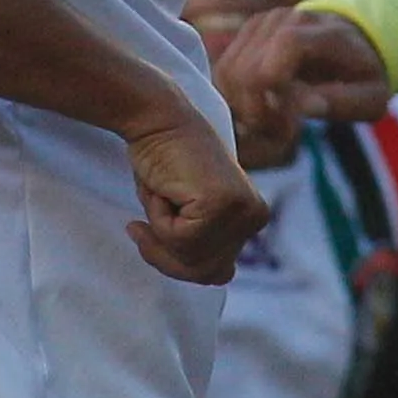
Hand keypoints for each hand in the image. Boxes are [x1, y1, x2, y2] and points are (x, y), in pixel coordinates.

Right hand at [123, 101, 270, 283]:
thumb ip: (204, 246)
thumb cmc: (165, 161)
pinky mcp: (221, 203)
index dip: (178, 260)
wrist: (157, 118)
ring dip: (159, 232)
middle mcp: (256, 216)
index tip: (153, 230)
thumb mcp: (188, 216)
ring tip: (161, 195)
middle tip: (142, 224)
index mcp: (254, 217)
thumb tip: (222, 278)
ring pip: (189, 258)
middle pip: (205, 273)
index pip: (217, 272)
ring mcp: (242, 210)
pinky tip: (163, 188)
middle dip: (165, 254)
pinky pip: (178, 238)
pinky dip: (158, 217)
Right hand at [214, 8, 391, 169]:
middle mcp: (283, 19)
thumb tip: (306, 109)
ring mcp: (259, 24)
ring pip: (227, 72)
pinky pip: (222, 73)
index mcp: (323, 30)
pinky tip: (263, 111)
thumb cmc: (363, 75)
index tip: (290, 126)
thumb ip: (342, 102)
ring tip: (275, 123)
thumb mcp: (371, 97)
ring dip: (243, 108)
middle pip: (246, 67)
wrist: (352, 42)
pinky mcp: (243, 37)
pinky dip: (235, 100)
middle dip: (257, 111)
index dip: (279, 88)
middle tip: (283, 133)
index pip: (286, 45)